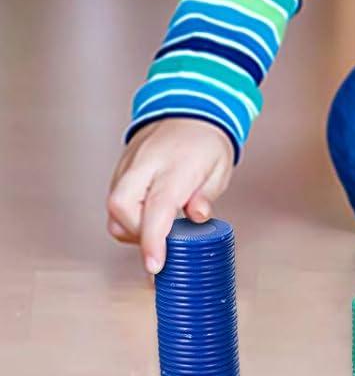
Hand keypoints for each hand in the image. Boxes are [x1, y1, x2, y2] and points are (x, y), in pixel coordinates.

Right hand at [107, 118, 234, 274]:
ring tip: (159, 227)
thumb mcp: (219, 169)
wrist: (187, 110)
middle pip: (122, 207)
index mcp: (176, 165)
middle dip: (137, 234)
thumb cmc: (206, 143)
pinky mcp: (119, 171)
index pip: (159, 207)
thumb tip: (196, 216)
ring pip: (113, 209)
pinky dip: (127, 217)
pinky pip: (114, 202)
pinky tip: (148, 216)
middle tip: (163, 241)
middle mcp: (145, 165)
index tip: (154, 265)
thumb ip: (206, 195)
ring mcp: (128, 166)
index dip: (154, 240)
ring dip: (132, 228)